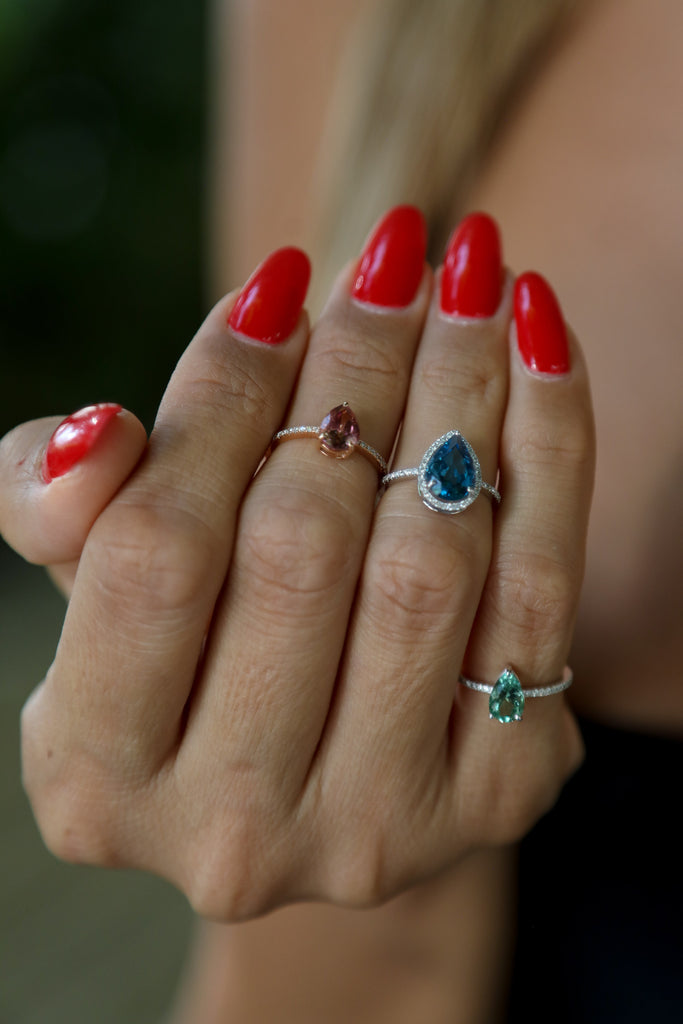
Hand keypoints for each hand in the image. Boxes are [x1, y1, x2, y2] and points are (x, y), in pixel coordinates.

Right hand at [5, 208, 593, 918]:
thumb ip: (55, 510)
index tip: (280, 282)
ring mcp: (376, 829)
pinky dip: (549, 446)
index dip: (217, 398)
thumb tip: (95, 437)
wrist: (321, 765)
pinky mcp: (497, 799)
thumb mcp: (96, 589)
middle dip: (354, 371)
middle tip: (394, 250)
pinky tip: (537, 337)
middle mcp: (233, 832)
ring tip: (470, 271)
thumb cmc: (194, 652)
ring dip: (456, 386)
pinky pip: (538, 591)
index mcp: (97, 779)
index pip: (154, 551)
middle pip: (301, 550)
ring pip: (426, 564)